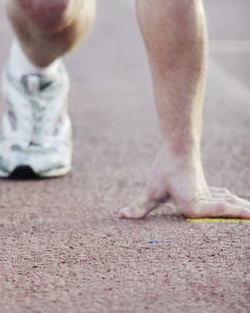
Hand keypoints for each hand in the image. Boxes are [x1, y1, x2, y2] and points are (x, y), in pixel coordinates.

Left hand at [120, 147, 249, 219]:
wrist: (178, 145)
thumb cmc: (164, 168)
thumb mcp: (152, 190)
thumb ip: (140, 207)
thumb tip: (122, 215)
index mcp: (193, 206)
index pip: (218, 212)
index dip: (235, 214)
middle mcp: (203, 201)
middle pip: (226, 211)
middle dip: (241, 214)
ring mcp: (206, 193)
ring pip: (226, 203)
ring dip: (238, 208)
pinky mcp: (204, 187)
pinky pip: (221, 197)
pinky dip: (230, 201)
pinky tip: (233, 199)